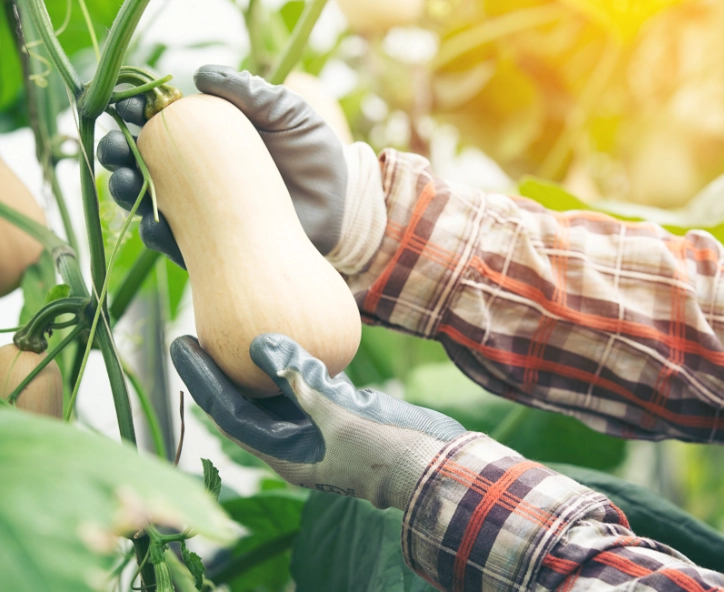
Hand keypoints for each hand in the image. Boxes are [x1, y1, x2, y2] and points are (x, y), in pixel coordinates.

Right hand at [96, 65, 348, 266]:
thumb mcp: (288, 114)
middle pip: (142, 162)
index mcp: (209, 138)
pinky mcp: (213, 246)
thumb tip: (201, 75)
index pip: (161, 124)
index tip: (129, 109)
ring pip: (149, 203)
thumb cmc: (314, 153)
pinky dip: (158, 234)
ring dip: (127, 192)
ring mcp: (202, 212)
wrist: (341, 205)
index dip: (137, 115)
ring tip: (125, 182)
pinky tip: (154, 225)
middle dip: (119, 154)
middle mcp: (197, 175)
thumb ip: (251, 93)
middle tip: (116, 148)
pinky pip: (176, 244)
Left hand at [172, 333, 465, 509]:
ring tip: (237, 323)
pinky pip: (308, 384)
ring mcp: (316, 428)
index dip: (202, 377)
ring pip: (274, 391)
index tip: (183, 341)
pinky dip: (297, 359)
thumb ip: (301, 380)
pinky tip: (293, 329)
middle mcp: (293, 442)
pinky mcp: (339, 415)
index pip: (229, 412)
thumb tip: (258, 344)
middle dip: (221, 367)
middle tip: (200, 327)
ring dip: (256, 362)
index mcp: (283, 453)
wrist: (432, 464)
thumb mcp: (339, 415)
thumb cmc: (386, 450)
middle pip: (244, 400)